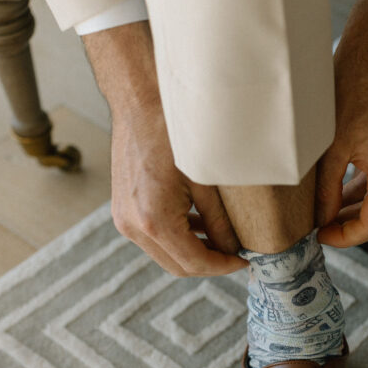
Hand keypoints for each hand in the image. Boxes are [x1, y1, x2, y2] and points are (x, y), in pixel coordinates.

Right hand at [84, 22, 244, 276]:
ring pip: (165, 254)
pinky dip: (177, 238)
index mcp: (155, 220)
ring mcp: (123, 218)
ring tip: (224, 242)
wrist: (139, 100)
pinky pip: (153, 236)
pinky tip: (200, 226)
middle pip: (177, 266)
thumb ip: (220, 222)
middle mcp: (133, 225)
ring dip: (193, 252)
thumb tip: (234, 249)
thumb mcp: (208, 179)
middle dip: (209, 264)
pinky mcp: (122, 208)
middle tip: (237, 255)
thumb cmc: (175, 132)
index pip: (194, 263)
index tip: (245, 262)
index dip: (224, 267)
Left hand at [315, 0, 367, 247]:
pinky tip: (343, 197)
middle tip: (322, 229)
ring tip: (327, 215)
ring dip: (360, 214)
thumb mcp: (330, 148)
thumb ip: (327, 191)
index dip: (345, 237)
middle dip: (353, 230)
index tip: (320, 236)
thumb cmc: (350, 94)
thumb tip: (322, 222)